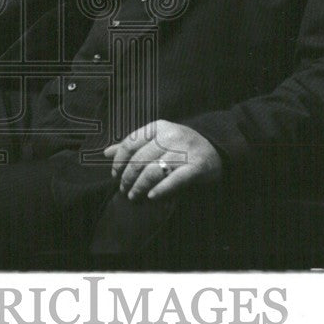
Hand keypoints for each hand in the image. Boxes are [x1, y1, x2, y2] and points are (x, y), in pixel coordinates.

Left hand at [103, 120, 222, 200]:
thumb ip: (133, 145)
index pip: (131, 143)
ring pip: (153, 171)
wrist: (217, 148)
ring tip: (134, 196)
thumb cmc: (181, 145)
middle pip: (140, 159)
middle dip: (127, 177)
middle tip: (123, 190)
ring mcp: (184, 151)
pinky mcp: (196, 167)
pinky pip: (173, 180)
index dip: (119, 161)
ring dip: (139, 186)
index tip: (115, 175)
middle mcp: (171, 136)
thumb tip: (106, 153)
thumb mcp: (158, 138)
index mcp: (159, 127)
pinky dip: (160, 190)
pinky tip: (151, 197)